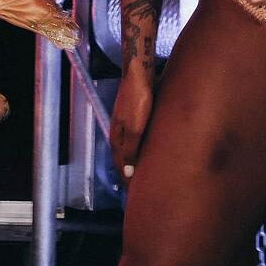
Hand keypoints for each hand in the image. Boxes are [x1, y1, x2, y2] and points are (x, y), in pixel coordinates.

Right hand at [109, 62, 154, 181]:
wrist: (138, 72)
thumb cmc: (138, 98)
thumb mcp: (136, 127)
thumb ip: (131, 149)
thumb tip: (128, 172)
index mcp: (117, 137)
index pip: (121, 165)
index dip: (128, 180)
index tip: (135, 193)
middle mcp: (119, 132)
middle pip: (123, 159)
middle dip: (130, 173)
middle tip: (139, 188)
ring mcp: (125, 123)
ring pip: (129, 149)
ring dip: (134, 161)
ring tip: (143, 172)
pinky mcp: (134, 115)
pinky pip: (135, 139)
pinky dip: (139, 149)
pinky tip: (147, 149)